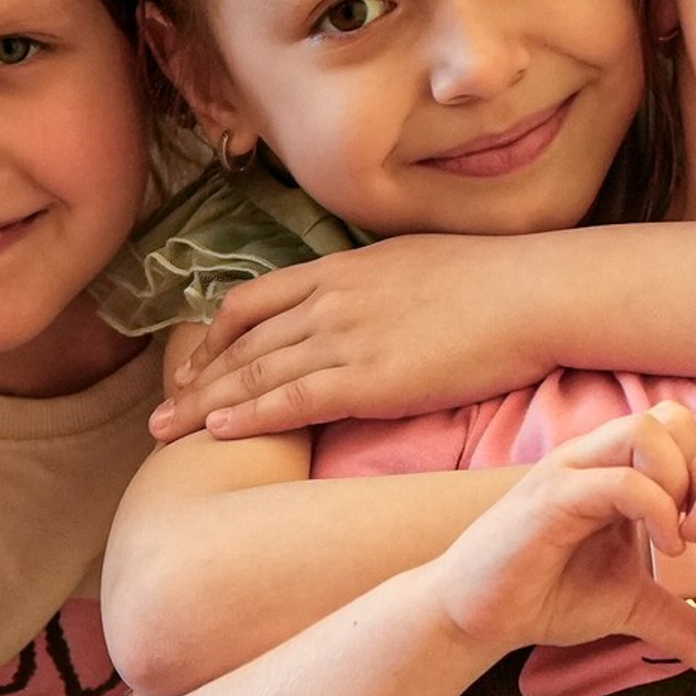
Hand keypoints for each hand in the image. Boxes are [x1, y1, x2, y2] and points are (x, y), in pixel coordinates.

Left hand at [153, 235, 557, 441]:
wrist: (534, 291)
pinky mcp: (368, 378)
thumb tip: (370, 304)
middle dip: (195, 378)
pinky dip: (248, 415)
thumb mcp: (416, 265)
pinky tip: (217, 430)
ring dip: (203, 402)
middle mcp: (330, 300)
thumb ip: (376, 286)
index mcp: (340, 270)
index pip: (254, 301)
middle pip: (241, 341)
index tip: (194, 364)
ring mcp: (345, 337)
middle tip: (161, 410)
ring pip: (254, 372)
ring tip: (166, 429)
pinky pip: (291, 399)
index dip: (216, 337)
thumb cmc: (495, 281)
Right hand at [434, 409, 695, 682]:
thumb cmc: (547, 596)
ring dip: (680, 481)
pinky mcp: (552, 498)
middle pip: (670, 417)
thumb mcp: (631, 605)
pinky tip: (667, 551)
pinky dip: (657, 509)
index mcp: (613, 469)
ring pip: (645, 431)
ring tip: (683, 536)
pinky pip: (619, 481)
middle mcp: (592, 457)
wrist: (478, 614)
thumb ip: (681, 624)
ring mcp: (570, 472)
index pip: (678, 428)